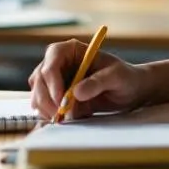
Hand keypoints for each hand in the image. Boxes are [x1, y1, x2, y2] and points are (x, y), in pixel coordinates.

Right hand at [29, 40, 153, 120]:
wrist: (129, 91)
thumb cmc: (125, 77)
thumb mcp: (116, 77)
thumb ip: (98, 82)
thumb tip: (76, 93)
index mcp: (71, 50)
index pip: (52, 61)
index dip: (52, 81)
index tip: (61, 100)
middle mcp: (59, 62)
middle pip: (40, 79)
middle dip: (47, 99)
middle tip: (61, 115)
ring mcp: (55, 79)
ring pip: (38, 94)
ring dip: (47, 109)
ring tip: (69, 117)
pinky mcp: (55, 95)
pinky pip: (43, 106)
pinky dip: (51, 114)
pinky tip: (67, 118)